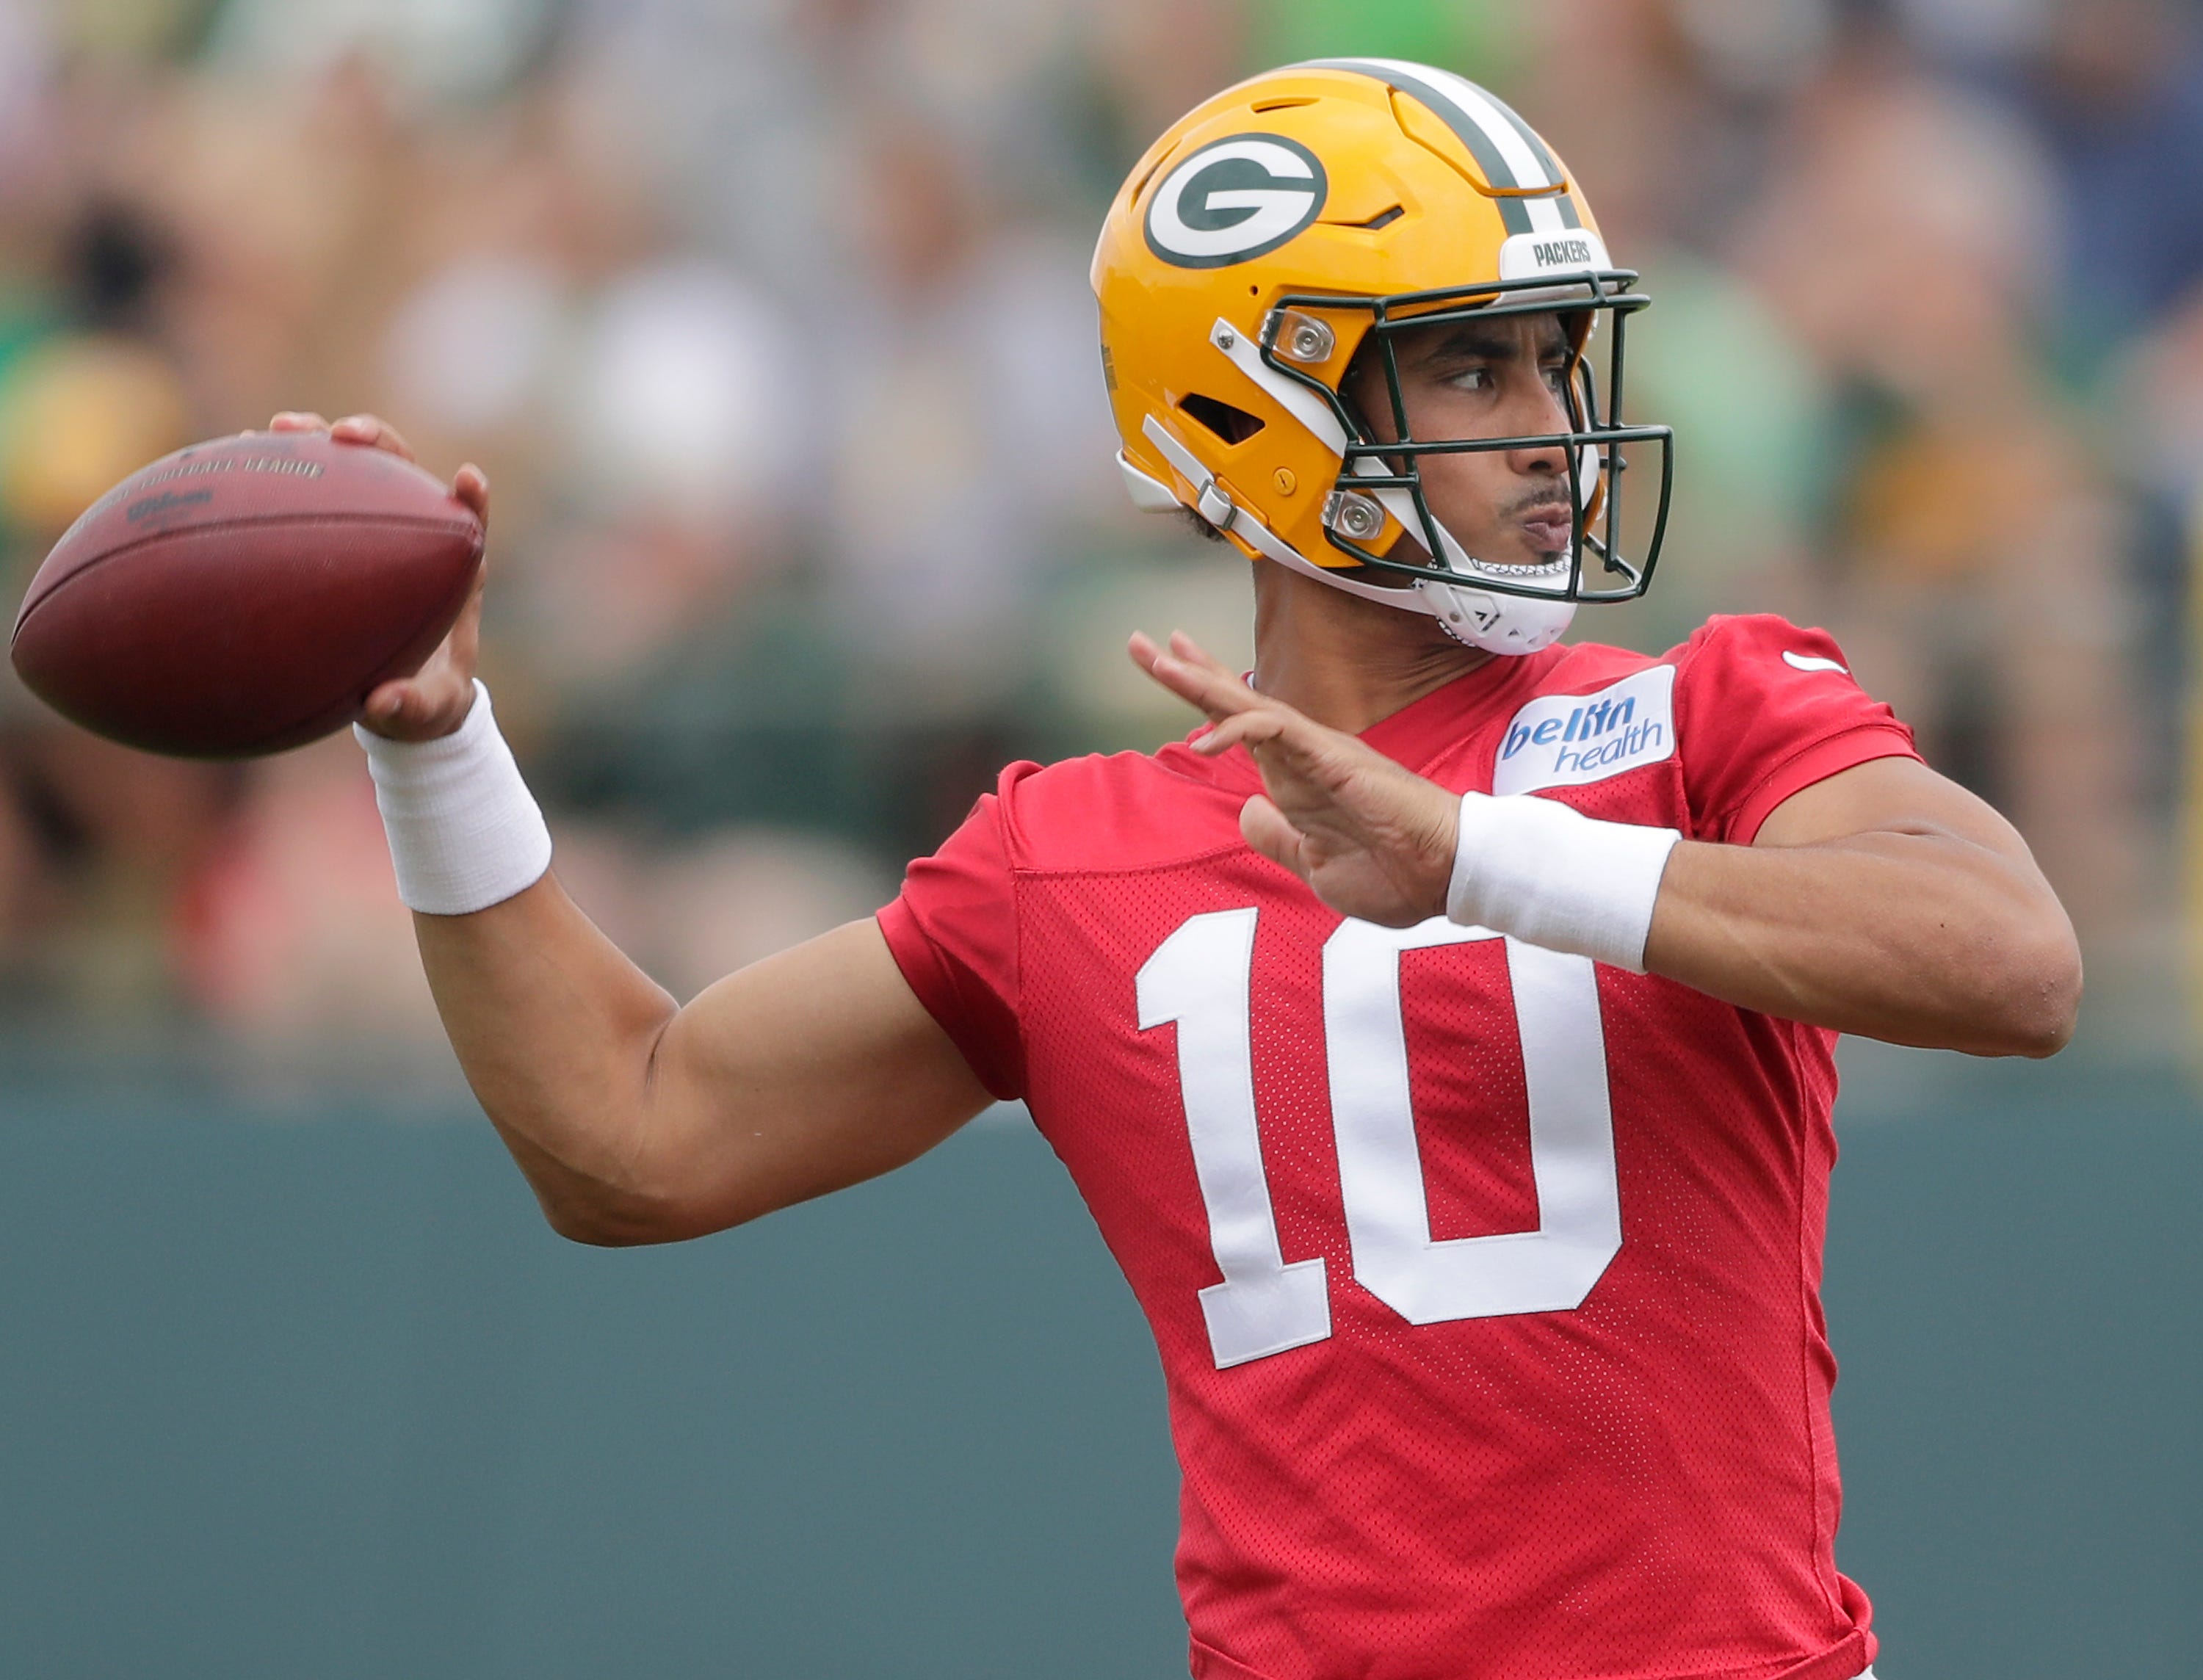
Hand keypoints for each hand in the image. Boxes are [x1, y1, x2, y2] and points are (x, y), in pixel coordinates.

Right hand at [270, 410, 490, 741]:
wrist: (400, 701)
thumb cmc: (423, 704)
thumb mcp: (424, 713)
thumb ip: (410, 709)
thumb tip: (382, 704)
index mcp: (453, 573)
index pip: (469, 523)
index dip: (471, 499)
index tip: (468, 479)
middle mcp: (414, 538)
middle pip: (402, 471)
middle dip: (377, 442)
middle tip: (343, 436)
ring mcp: (371, 530)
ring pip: (350, 469)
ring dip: (317, 440)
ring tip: (277, 428)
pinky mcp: (332, 535)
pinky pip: (305, 494)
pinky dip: (277, 474)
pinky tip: (232, 461)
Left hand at [1130, 631, 1459, 927]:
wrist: (1443, 878)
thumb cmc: (1394, 873)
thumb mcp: (1315, 865)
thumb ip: (1278, 838)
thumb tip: (1247, 811)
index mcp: (1298, 778)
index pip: (1241, 726)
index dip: (1204, 699)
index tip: (1168, 668)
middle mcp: (1303, 756)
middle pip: (1235, 701)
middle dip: (1188, 673)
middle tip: (1142, 643)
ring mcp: (1316, 752)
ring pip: (1249, 704)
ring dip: (1201, 683)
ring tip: (1159, 661)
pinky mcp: (1331, 757)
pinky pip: (1276, 731)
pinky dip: (1237, 727)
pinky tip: (1204, 738)